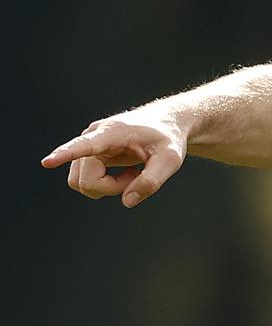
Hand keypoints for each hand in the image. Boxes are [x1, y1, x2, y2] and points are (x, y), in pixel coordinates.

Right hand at [41, 110, 186, 207]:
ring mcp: (89, 146)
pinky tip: (127, 172)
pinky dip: (107, 185)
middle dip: (111, 188)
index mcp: (113, 133)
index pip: (85, 145)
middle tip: (138, 177)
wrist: (166, 124)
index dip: (65, 154)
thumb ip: (152, 181)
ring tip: (133, 173)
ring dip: (108, 187)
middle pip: (85, 179)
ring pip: (82, 182)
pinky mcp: (89, 155)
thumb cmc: (168, 139)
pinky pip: (86, 181)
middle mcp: (93, 136)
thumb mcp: (170, 160)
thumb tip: (127, 202)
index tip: (47, 162)